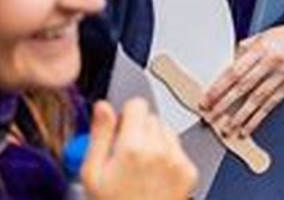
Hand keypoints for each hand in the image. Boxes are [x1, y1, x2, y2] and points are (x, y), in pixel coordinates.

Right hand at [81, 99, 196, 199]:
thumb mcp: (93, 174)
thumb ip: (99, 135)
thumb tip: (103, 107)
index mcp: (132, 148)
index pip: (137, 105)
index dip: (125, 116)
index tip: (119, 129)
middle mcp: (160, 150)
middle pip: (152, 118)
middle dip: (138, 130)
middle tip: (126, 155)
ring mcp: (178, 160)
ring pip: (167, 132)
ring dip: (155, 142)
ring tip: (140, 168)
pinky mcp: (190, 171)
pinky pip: (179, 150)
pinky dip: (168, 158)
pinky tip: (154, 178)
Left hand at [199, 24, 283, 137]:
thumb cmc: (283, 37)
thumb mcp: (262, 37)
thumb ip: (244, 50)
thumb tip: (225, 65)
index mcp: (261, 48)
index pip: (235, 71)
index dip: (219, 87)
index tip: (207, 100)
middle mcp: (273, 61)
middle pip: (244, 86)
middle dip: (225, 104)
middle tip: (212, 116)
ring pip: (258, 99)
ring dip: (240, 116)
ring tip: (228, 128)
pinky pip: (272, 105)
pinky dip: (258, 118)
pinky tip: (247, 127)